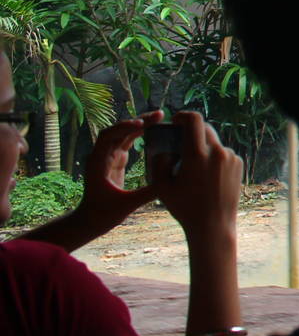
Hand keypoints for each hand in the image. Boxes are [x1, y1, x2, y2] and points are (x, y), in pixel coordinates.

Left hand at [75, 113, 160, 234]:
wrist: (90, 221)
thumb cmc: (104, 214)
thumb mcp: (128, 204)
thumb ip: (148, 192)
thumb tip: (171, 180)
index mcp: (98, 162)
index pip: (108, 136)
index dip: (124, 127)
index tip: (142, 124)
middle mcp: (101, 156)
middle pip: (118, 130)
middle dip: (138, 120)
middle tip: (159, 114)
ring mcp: (108, 157)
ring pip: (123, 134)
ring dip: (140, 124)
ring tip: (159, 117)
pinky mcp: (115, 161)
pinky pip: (127, 141)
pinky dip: (139, 134)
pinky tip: (153, 130)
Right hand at [150, 111, 242, 244]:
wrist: (213, 225)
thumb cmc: (184, 207)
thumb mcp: (162, 186)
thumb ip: (160, 161)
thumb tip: (166, 148)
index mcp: (197, 154)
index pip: (194, 120)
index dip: (184, 116)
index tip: (176, 121)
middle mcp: (217, 152)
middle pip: (205, 129)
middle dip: (192, 132)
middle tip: (181, 143)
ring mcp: (231, 158)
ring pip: (214, 143)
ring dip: (203, 147)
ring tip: (193, 167)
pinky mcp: (239, 164)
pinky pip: (223, 154)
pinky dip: (214, 158)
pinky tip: (207, 175)